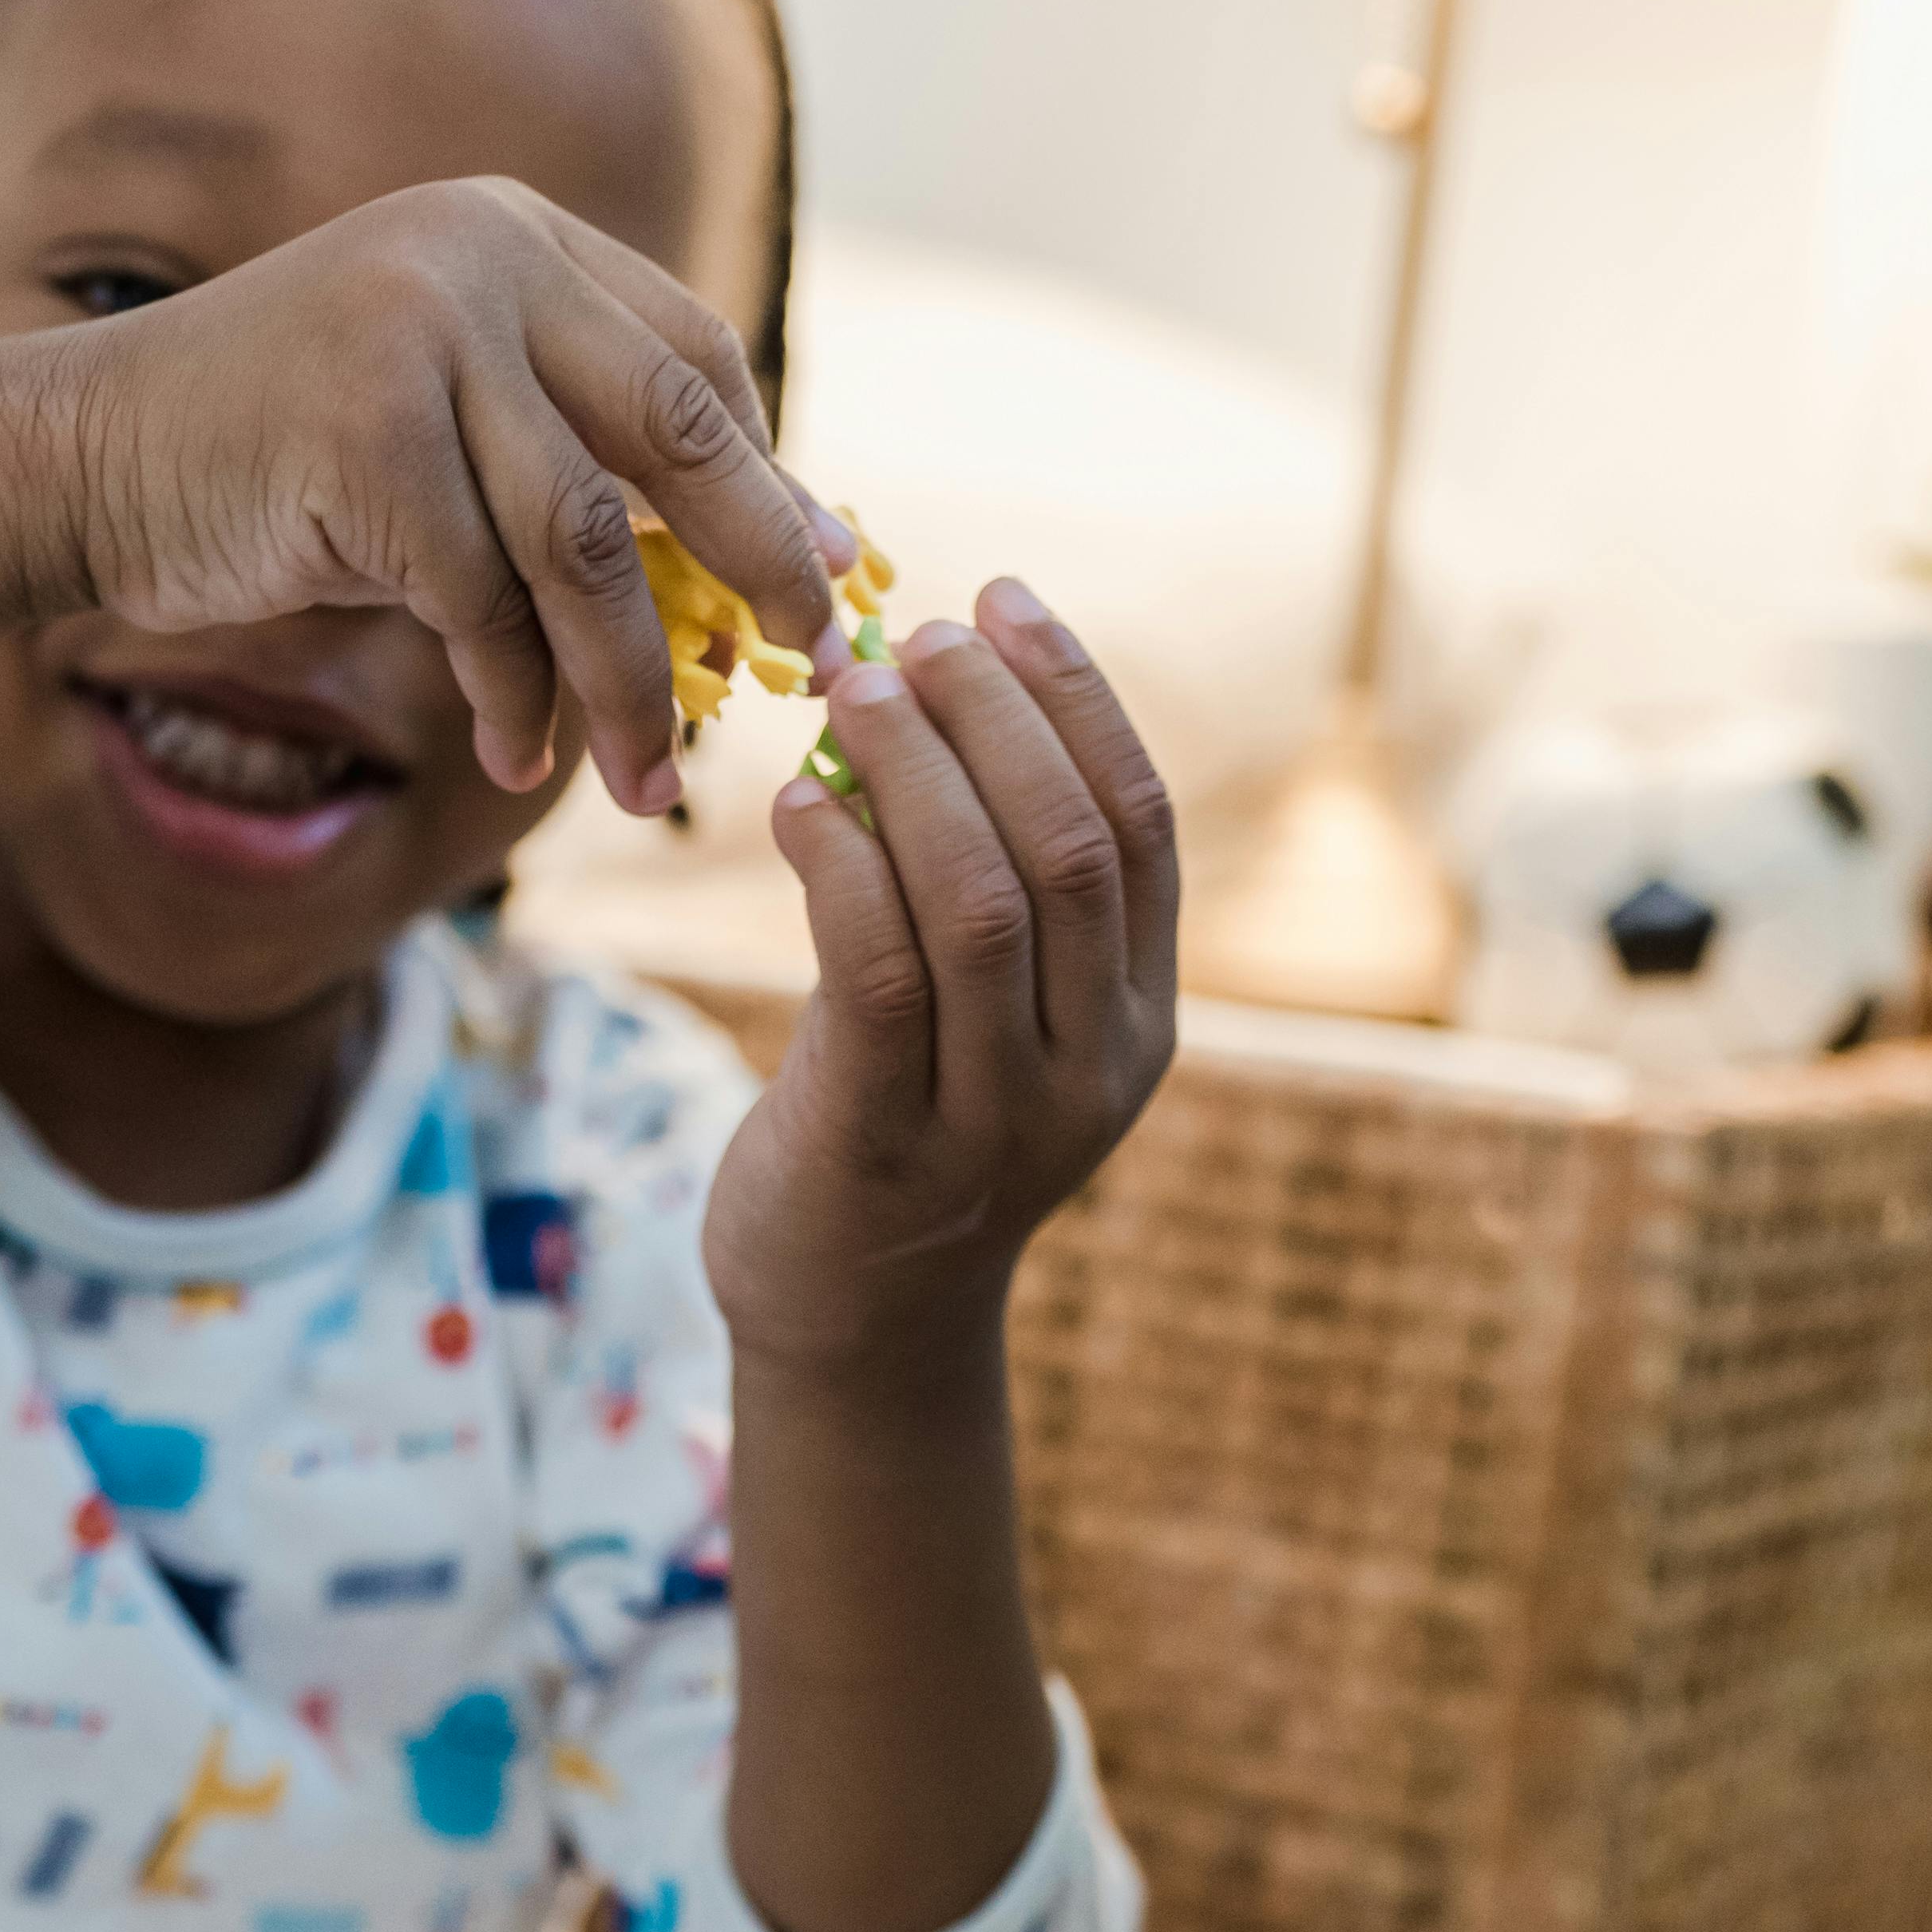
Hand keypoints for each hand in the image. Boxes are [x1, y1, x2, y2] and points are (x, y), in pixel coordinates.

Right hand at [54, 177, 844, 815]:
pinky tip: (511, 756)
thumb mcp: (445, 424)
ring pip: (585, 544)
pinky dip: (511, 700)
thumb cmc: (279, 463)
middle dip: (760, 565)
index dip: (770, 480)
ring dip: (625, 686)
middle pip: (679, 430)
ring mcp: (421, 331)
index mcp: (522, 239)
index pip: (697, 358)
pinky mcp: (366, 431)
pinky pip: (482, 602)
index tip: (820, 582)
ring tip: (650, 788)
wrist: (91, 457)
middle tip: (811, 671)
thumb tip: (742, 569)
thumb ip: (568, 458)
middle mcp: (484, 257)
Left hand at [701, 587, 1179, 1371]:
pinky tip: (794, 808)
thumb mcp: (990, 1020)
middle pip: (1067, 846)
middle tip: (914, 638)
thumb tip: (934, 697)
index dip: (1075, 697)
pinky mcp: (885, 1145)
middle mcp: (1089, 1069)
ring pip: (981, 901)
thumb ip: (993, 892)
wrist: (854, 1328)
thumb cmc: (906, 1134)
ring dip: (911, 773)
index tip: (1002, 604)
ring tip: (847, 692)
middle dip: (992, 716)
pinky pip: (879, 974)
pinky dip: (839, 867)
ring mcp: (995, 1118)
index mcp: (1137, 1021)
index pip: (1136, 823)